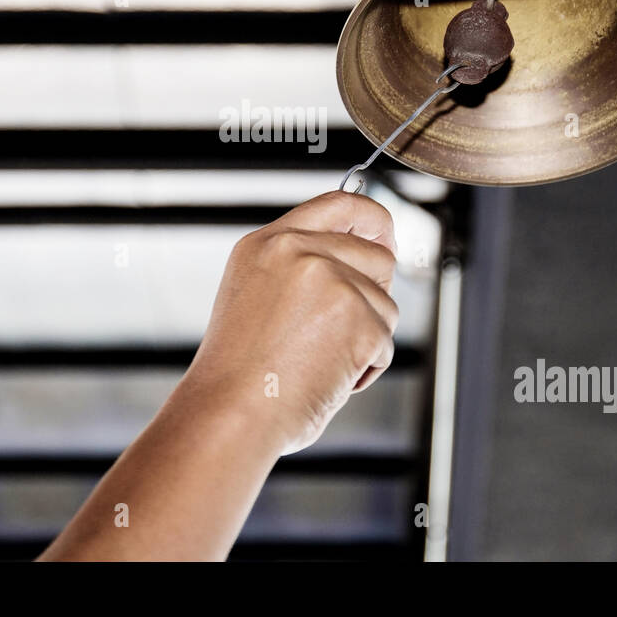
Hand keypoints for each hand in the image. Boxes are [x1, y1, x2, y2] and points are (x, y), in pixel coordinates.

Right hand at [180, 191, 398, 454]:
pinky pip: (385, 343)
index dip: (373, 220)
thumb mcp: (256, 297)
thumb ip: (299, 271)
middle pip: (378, 257)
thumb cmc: (239, 375)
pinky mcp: (357, 314)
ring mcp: (330, 279)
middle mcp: (297, 250)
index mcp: (267, 243)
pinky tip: (326, 378)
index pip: (338, 204)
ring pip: (386, 305)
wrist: (230, 412)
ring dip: (366, 340)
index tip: (385, 239)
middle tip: (344, 332)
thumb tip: (358, 267)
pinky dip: (365, 369)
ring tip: (318, 363)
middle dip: (374, 296)